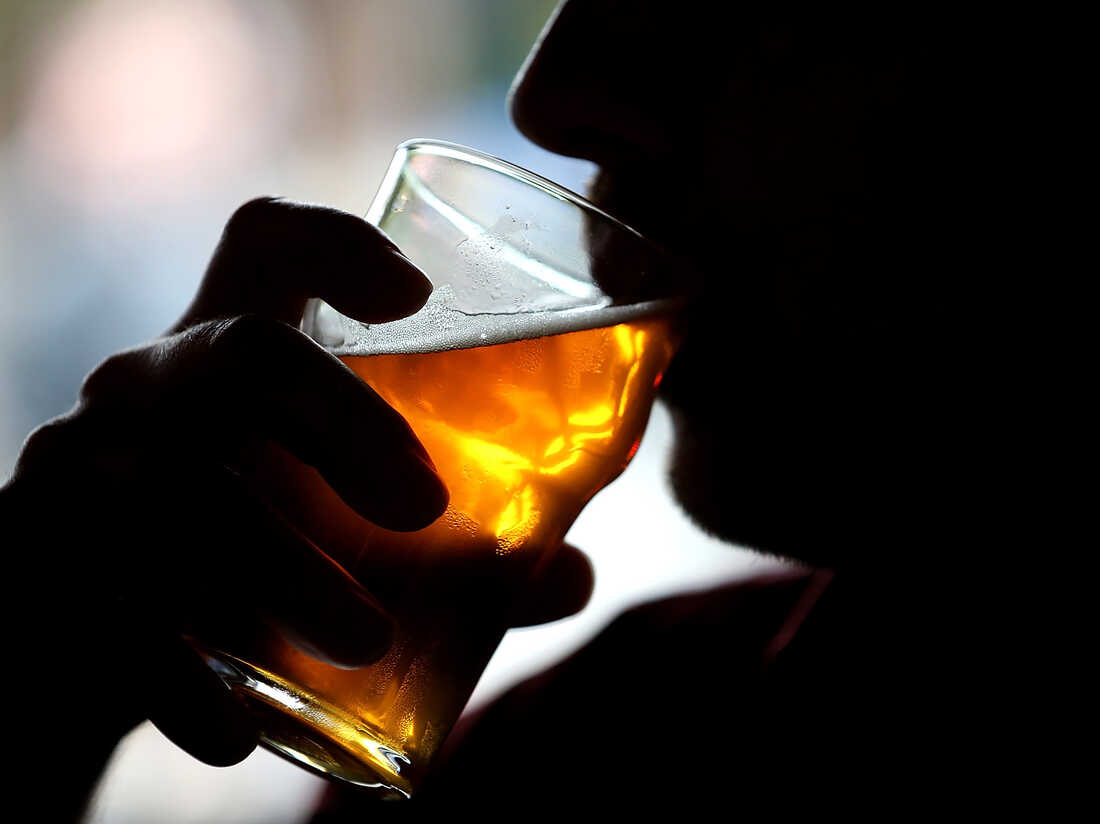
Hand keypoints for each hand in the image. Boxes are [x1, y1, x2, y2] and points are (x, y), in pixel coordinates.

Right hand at [1, 199, 592, 805]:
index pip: (267, 243)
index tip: (419, 295)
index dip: (339, 246)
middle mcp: (151, 386)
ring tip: (368, 640)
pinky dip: (178, 678)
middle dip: (343, 422)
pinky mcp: (43, 562)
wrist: (89, 625)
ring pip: (175, 492)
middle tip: (428, 511)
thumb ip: (457, 553)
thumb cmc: (242, 549)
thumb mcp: (332, 524)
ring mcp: (84, 466)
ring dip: (280, 571)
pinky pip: (106, 609)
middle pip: (245, 355)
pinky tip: (236, 734)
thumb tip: (571, 576)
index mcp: (228, 351)